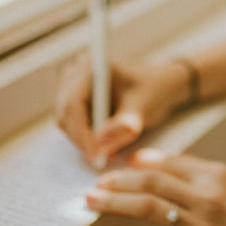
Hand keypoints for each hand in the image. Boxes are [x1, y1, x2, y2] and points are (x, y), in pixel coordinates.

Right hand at [54, 53, 188, 162]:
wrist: (160, 85)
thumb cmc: (153, 91)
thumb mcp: (142, 109)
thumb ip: (122, 126)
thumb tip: (98, 147)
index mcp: (92, 66)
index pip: (74, 104)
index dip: (80, 133)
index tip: (94, 155)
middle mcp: (77, 72)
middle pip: (66, 114)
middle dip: (81, 139)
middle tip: (100, 159)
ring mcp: (73, 85)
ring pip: (67, 122)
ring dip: (83, 140)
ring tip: (107, 153)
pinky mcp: (75, 99)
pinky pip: (73, 124)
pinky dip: (86, 137)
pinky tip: (105, 146)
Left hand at [85, 149, 225, 225]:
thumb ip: (208, 181)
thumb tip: (169, 173)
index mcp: (219, 176)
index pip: (170, 162)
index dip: (140, 162)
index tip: (122, 164)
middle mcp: (207, 197)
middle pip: (151, 181)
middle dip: (118, 180)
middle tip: (97, 182)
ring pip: (146, 208)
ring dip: (113, 204)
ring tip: (91, 203)